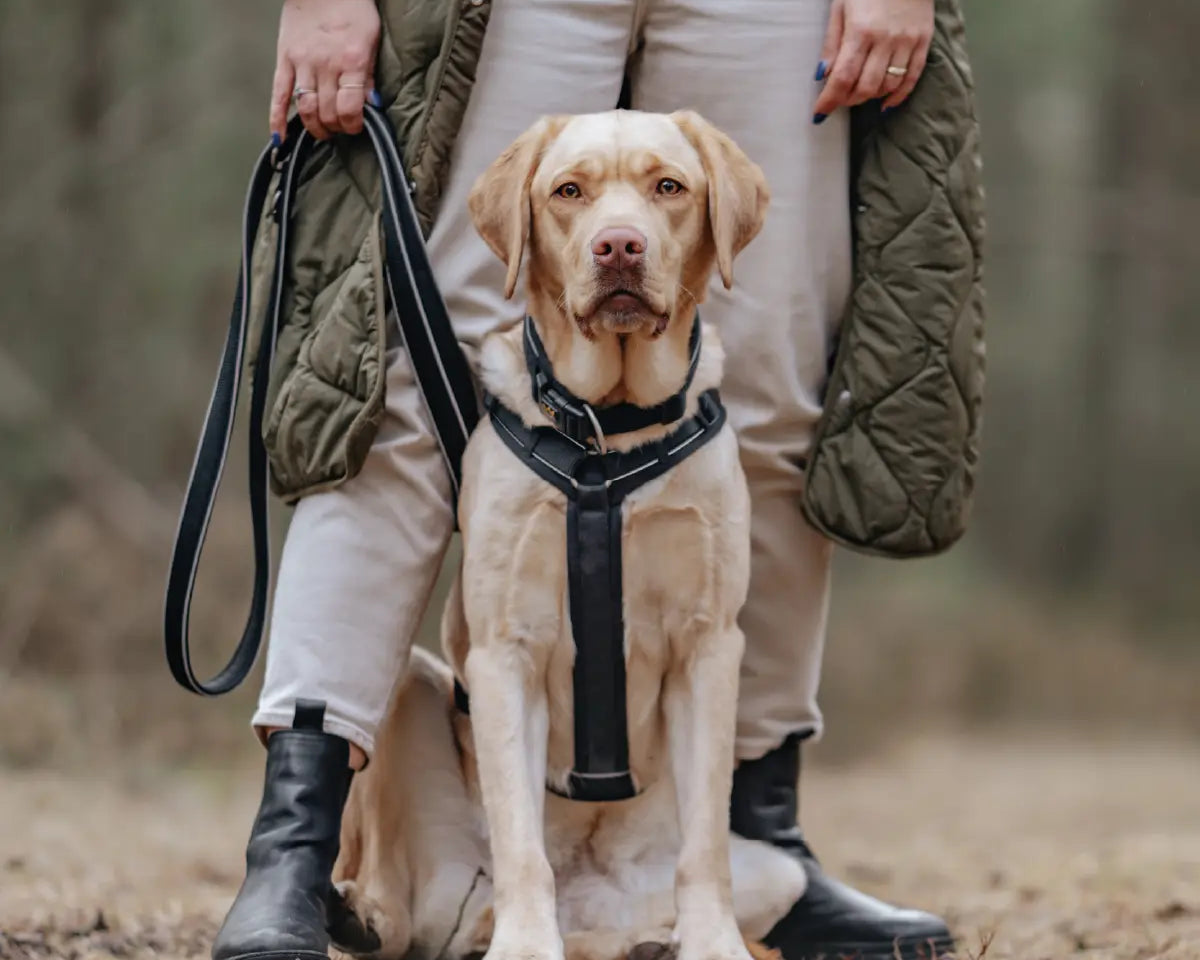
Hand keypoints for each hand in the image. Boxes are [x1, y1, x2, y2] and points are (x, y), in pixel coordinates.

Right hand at [271, 0, 381, 142]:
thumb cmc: (351, 9)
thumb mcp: (371, 39)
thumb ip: (370, 75)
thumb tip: (372, 105)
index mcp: (352, 61)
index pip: (350, 109)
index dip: (353, 125)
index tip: (356, 127)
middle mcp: (325, 65)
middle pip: (328, 113)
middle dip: (336, 128)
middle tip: (340, 129)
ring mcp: (302, 63)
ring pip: (306, 108)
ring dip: (314, 128)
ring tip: (322, 132)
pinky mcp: (285, 59)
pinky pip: (279, 94)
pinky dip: (277, 118)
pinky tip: (279, 138)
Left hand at [812, 0, 933, 122]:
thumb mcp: (841, 7)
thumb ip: (832, 42)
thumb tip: (822, 76)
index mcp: (861, 30)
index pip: (843, 77)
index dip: (829, 100)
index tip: (819, 114)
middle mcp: (886, 39)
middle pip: (865, 87)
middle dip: (848, 100)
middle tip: (840, 98)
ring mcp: (907, 41)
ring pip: (888, 86)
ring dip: (870, 97)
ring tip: (859, 93)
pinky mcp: (924, 41)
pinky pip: (912, 78)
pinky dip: (898, 96)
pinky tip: (885, 103)